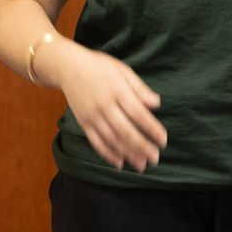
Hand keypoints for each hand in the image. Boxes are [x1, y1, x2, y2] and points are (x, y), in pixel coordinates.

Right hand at [58, 45, 166, 170]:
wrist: (68, 66)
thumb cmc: (100, 67)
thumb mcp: (122, 70)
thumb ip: (139, 88)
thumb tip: (157, 103)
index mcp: (118, 91)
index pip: (138, 114)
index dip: (151, 128)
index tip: (163, 140)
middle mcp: (104, 106)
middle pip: (125, 130)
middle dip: (142, 147)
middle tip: (155, 159)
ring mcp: (92, 116)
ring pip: (112, 139)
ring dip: (127, 154)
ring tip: (141, 165)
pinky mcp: (83, 122)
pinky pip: (96, 141)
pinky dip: (107, 153)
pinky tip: (119, 163)